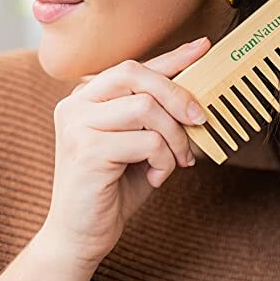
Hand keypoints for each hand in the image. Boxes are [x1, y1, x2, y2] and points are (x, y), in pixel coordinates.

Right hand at [40, 36, 210, 272]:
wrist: (82, 233)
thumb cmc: (115, 184)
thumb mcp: (140, 141)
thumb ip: (158, 116)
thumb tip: (196, 95)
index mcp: (87, 96)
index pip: (135, 67)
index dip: (172, 56)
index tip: (203, 47)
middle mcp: (76, 103)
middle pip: (135, 74)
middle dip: (176, 93)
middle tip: (199, 118)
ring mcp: (77, 124)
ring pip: (146, 107)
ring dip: (174, 136)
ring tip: (178, 160)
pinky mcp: (87, 150)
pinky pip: (147, 141)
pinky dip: (164, 160)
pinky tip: (157, 176)